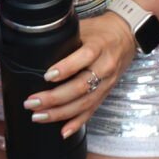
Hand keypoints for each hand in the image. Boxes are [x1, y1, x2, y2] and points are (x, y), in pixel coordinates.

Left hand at [21, 11, 138, 139]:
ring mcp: (106, 83)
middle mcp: (105, 67)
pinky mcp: (105, 94)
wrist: (126, 37)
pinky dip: (77, 123)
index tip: (47, 76)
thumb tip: (36, 41)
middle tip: (33, 102)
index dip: (66, 68)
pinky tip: (63, 131)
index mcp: (99, 47)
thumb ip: (65, 36)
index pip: (85, 57)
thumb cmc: (100, 31)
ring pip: (84, 103)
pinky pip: (91, 111)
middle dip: (54, 97)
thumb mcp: (84, 27)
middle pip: (81, 86)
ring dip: (60, 113)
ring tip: (39, 116)